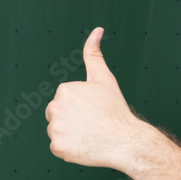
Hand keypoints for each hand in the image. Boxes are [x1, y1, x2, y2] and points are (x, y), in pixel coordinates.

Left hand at [45, 27, 138, 168]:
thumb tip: (97, 30)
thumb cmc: (115, 109)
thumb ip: (94, 54)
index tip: (93, 110)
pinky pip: (59, 147)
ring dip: (70, 134)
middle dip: (71, 118)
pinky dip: (70, 148)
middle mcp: (55, 107)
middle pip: (57, 114)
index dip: (80, 106)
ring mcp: (55, 129)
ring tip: (89, 134)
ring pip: (57, 131)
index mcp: (64, 90)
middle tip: (91, 123)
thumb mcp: (104, 78)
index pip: (64, 100)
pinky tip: (85, 145)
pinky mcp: (57, 147)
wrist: (125, 140)